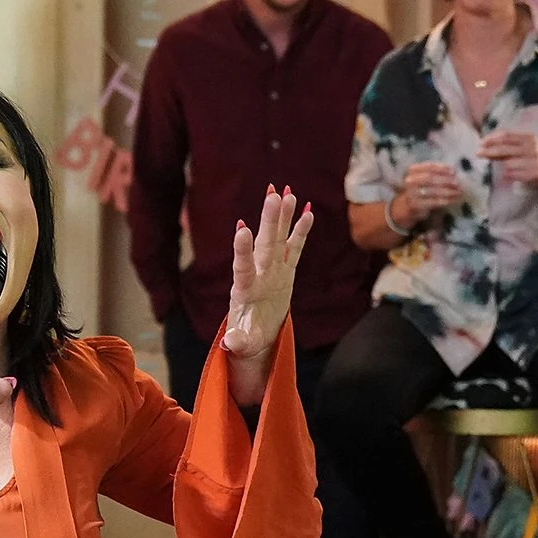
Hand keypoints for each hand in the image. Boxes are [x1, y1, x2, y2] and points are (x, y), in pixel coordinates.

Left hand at [223, 185, 312, 358]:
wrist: (256, 336)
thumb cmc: (247, 341)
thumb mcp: (243, 345)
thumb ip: (238, 342)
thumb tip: (231, 344)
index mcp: (245, 291)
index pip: (243, 267)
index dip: (242, 249)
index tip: (242, 228)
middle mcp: (258, 274)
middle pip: (264, 245)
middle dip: (269, 221)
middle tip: (272, 195)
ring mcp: (272, 271)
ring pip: (278, 240)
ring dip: (282, 217)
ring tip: (287, 193)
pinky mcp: (285, 272)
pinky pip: (294, 248)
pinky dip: (300, 231)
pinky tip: (306, 211)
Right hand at [395, 162, 463, 226]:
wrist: (404, 207)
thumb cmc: (418, 190)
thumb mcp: (423, 178)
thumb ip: (435, 174)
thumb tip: (454, 172)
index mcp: (412, 170)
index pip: (429, 166)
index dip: (442, 168)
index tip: (454, 171)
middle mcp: (410, 180)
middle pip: (430, 178)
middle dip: (446, 180)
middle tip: (458, 183)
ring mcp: (412, 193)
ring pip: (433, 191)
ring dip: (448, 191)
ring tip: (458, 192)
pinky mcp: (416, 205)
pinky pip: (433, 202)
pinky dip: (444, 201)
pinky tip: (452, 200)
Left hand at [478, 129, 537, 189]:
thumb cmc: (536, 159)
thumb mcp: (526, 147)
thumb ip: (509, 146)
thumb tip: (487, 146)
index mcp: (529, 138)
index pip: (507, 135)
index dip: (492, 138)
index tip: (481, 143)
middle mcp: (532, 147)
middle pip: (505, 147)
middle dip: (489, 151)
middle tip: (478, 153)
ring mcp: (533, 161)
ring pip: (508, 163)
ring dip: (503, 166)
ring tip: (505, 169)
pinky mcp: (534, 173)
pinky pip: (514, 175)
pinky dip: (508, 176)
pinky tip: (508, 177)